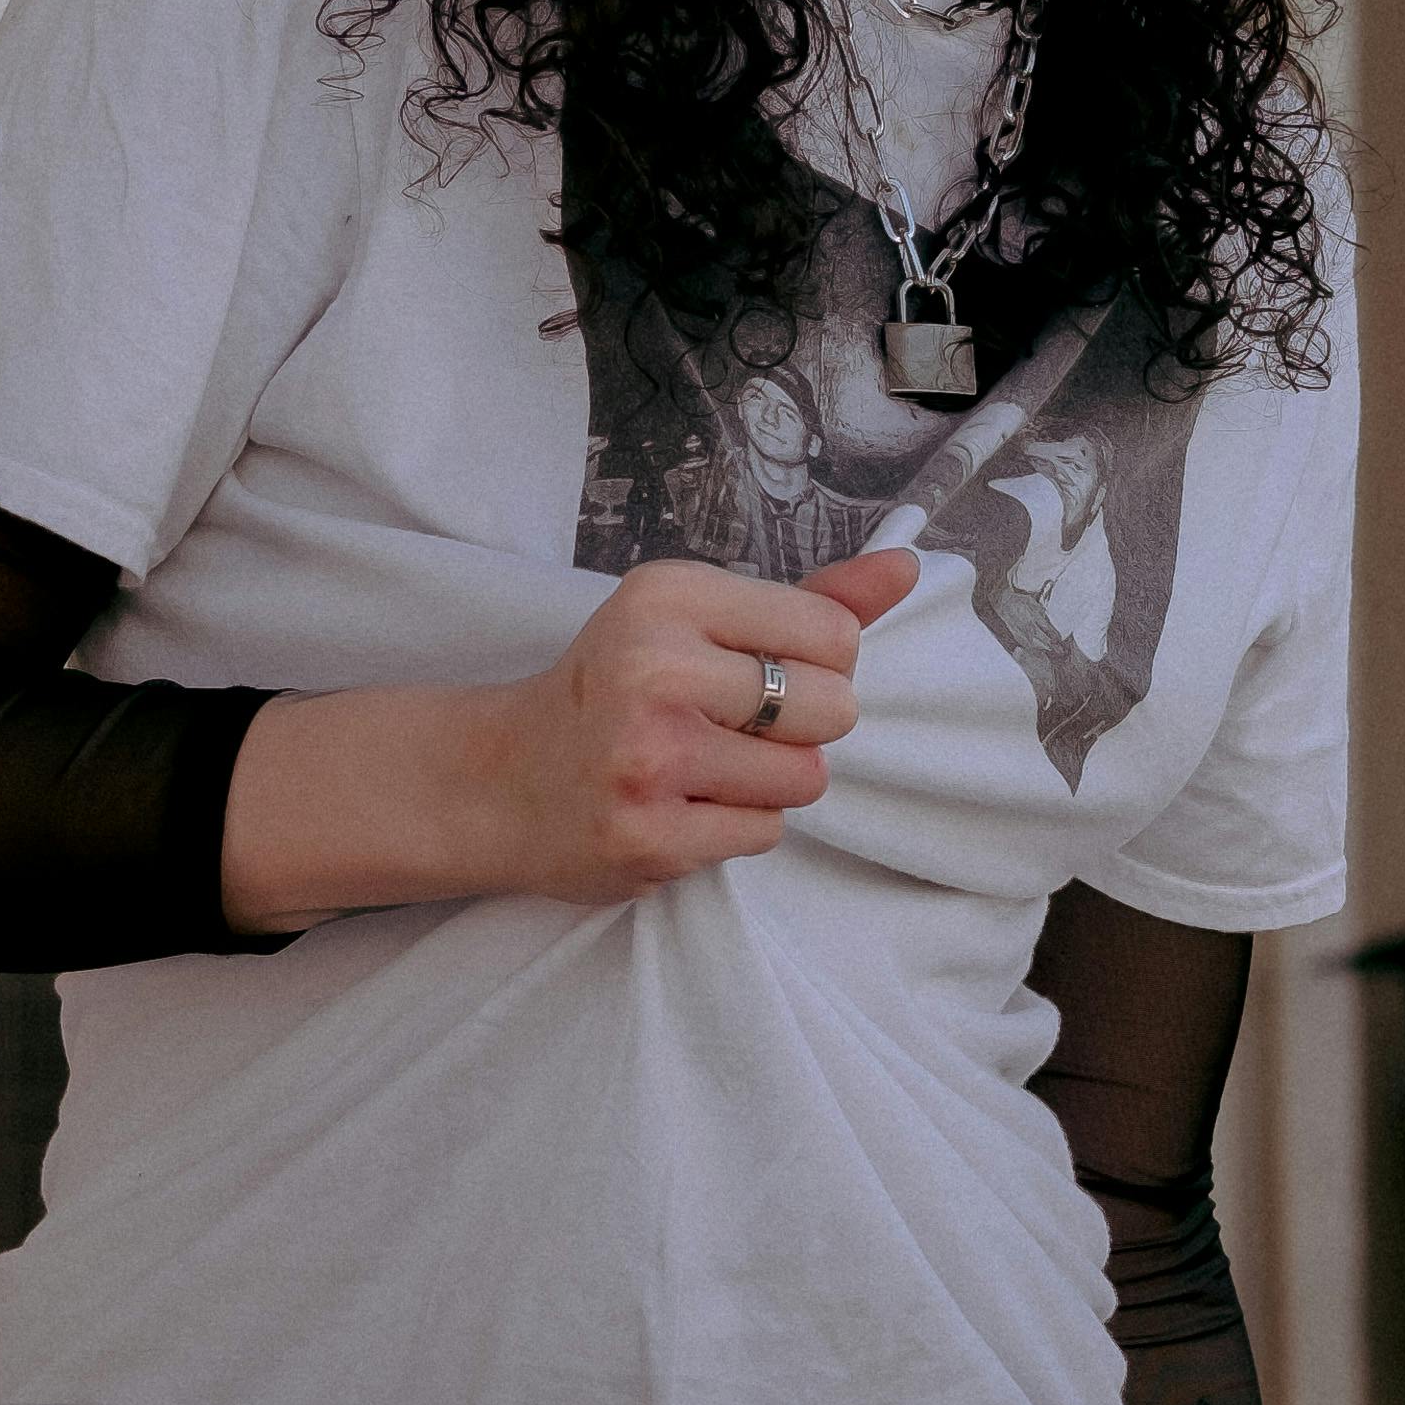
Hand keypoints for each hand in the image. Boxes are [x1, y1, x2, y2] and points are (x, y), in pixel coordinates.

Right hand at [224, 550, 916, 926]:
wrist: (497, 780)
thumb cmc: (611, 690)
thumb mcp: (692, 620)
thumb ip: (807, 599)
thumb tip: (907, 568)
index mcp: (670, 598)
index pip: (833, 634)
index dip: (818, 665)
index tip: (759, 673)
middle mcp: (657, 670)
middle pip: (833, 710)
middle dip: (800, 727)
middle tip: (732, 727)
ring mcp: (650, 759)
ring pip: (805, 779)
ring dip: (769, 783)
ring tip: (705, 770)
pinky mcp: (648, 836)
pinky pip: (763, 834)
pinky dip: (736, 827)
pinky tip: (681, 807)